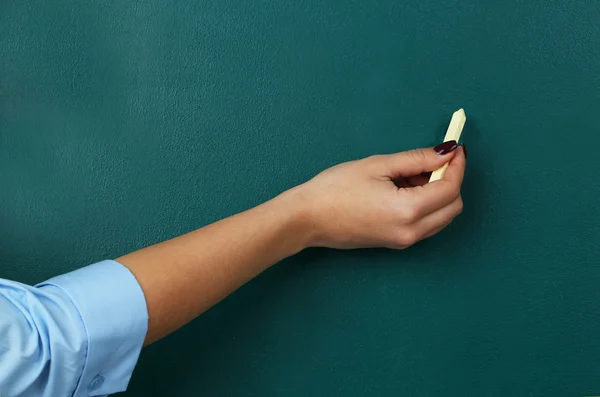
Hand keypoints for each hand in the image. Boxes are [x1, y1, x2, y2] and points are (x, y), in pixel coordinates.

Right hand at [291, 142, 465, 249]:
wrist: (307, 219)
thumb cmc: (336, 188)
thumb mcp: (377, 165)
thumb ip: (417, 159)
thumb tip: (446, 152)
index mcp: (408, 211)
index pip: (451, 188)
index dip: (458, 166)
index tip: (455, 148)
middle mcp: (412, 232)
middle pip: (453, 207)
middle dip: (451, 180)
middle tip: (433, 159)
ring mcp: (404, 241)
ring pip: (442, 217)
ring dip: (438, 194)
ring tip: (412, 174)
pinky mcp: (396, 243)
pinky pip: (425, 224)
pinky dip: (426, 205)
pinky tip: (404, 189)